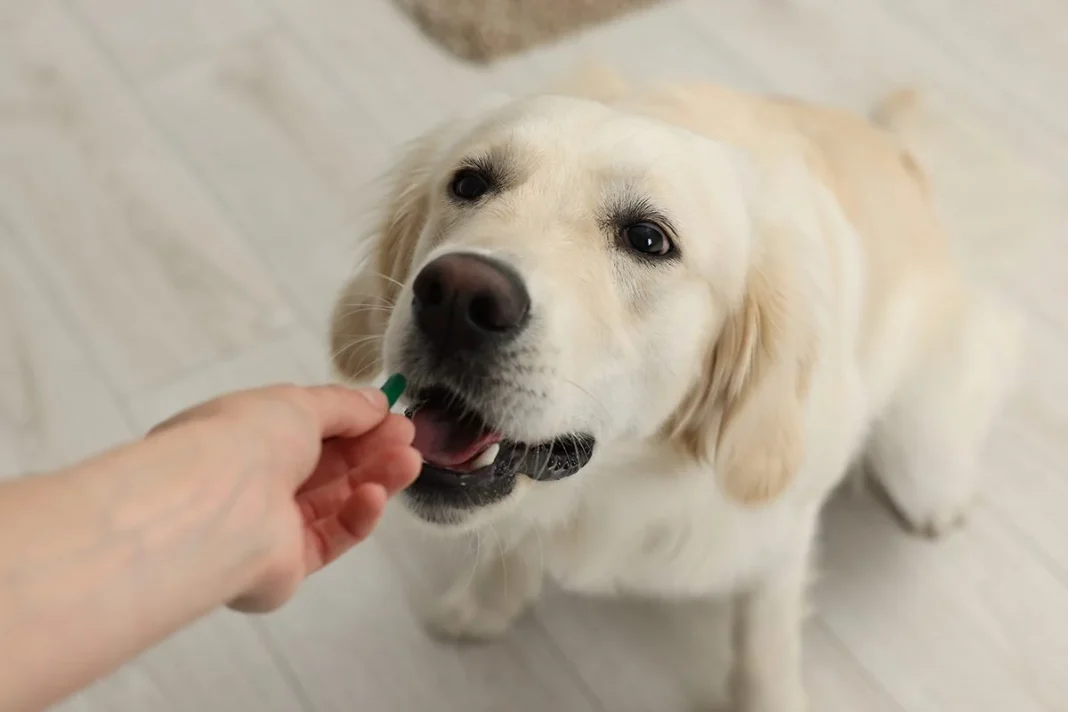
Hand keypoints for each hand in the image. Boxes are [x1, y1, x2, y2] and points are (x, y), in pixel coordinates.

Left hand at [149, 383, 420, 612]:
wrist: (213, 509)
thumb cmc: (245, 440)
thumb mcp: (298, 403)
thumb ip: (343, 405)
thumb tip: (378, 402)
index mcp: (243, 437)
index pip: (305, 429)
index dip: (352, 421)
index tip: (391, 414)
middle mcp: (254, 481)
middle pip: (326, 466)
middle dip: (371, 449)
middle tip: (409, 437)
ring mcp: (270, 526)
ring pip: (335, 500)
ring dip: (374, 478)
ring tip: (408, 463)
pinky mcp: (288, 566)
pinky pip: (331, 537)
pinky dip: (357, 516)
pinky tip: (375, 497)